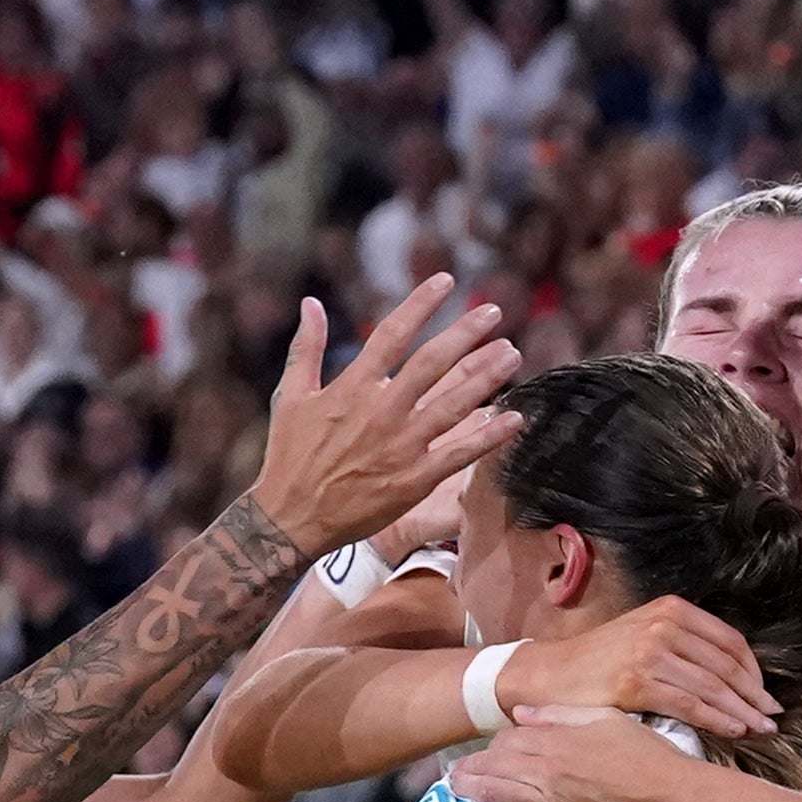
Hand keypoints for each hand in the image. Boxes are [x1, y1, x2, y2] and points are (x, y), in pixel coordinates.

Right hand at [243, 279, 521, 557]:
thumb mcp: (290, 396)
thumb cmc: (288, 457)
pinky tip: (514, 418)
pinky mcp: (412, 481)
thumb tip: (311, 303)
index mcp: (351, 387)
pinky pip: (458, 454)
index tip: (445, 282)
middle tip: (493, 313)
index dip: (421, 304)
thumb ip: (306, 347)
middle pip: (433, 363)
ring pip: (453, 404)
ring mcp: (399, 447)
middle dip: (466, 333)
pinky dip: (488, 437)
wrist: (289, 519)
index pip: (392, 333)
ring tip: (511, 354)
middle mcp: (381, 412)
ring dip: (486, 377)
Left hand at [456, 709, 721, 801]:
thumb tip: (523, 714)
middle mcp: (549, 774)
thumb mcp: (610, 719)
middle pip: (498, 767)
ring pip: (502, 798)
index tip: (492, 748)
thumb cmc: (650, 756)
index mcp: (559, 742)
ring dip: (474, 793)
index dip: (497, 744)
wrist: (678, 797)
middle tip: (455, 772)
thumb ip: (563, 715)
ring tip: (455, 791)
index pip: (511, 739)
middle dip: (472, 768)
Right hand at [498, 596, 775, 734]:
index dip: (754, 671)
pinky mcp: (636, 682)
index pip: (729, 641)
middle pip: (727, 664)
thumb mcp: (644, 637)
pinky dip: (717, 719)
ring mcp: (649, 652)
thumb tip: (731, 676)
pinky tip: (733, 732)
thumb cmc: (598, 664)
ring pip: (712, 685)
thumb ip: (683, 646)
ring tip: (760, 730)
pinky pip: (689, 703)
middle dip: (754, 695)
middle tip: (772, 718)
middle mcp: (663, 625)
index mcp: (671, 610)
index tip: (764, 696)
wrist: (548, 675)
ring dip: (742, 711)